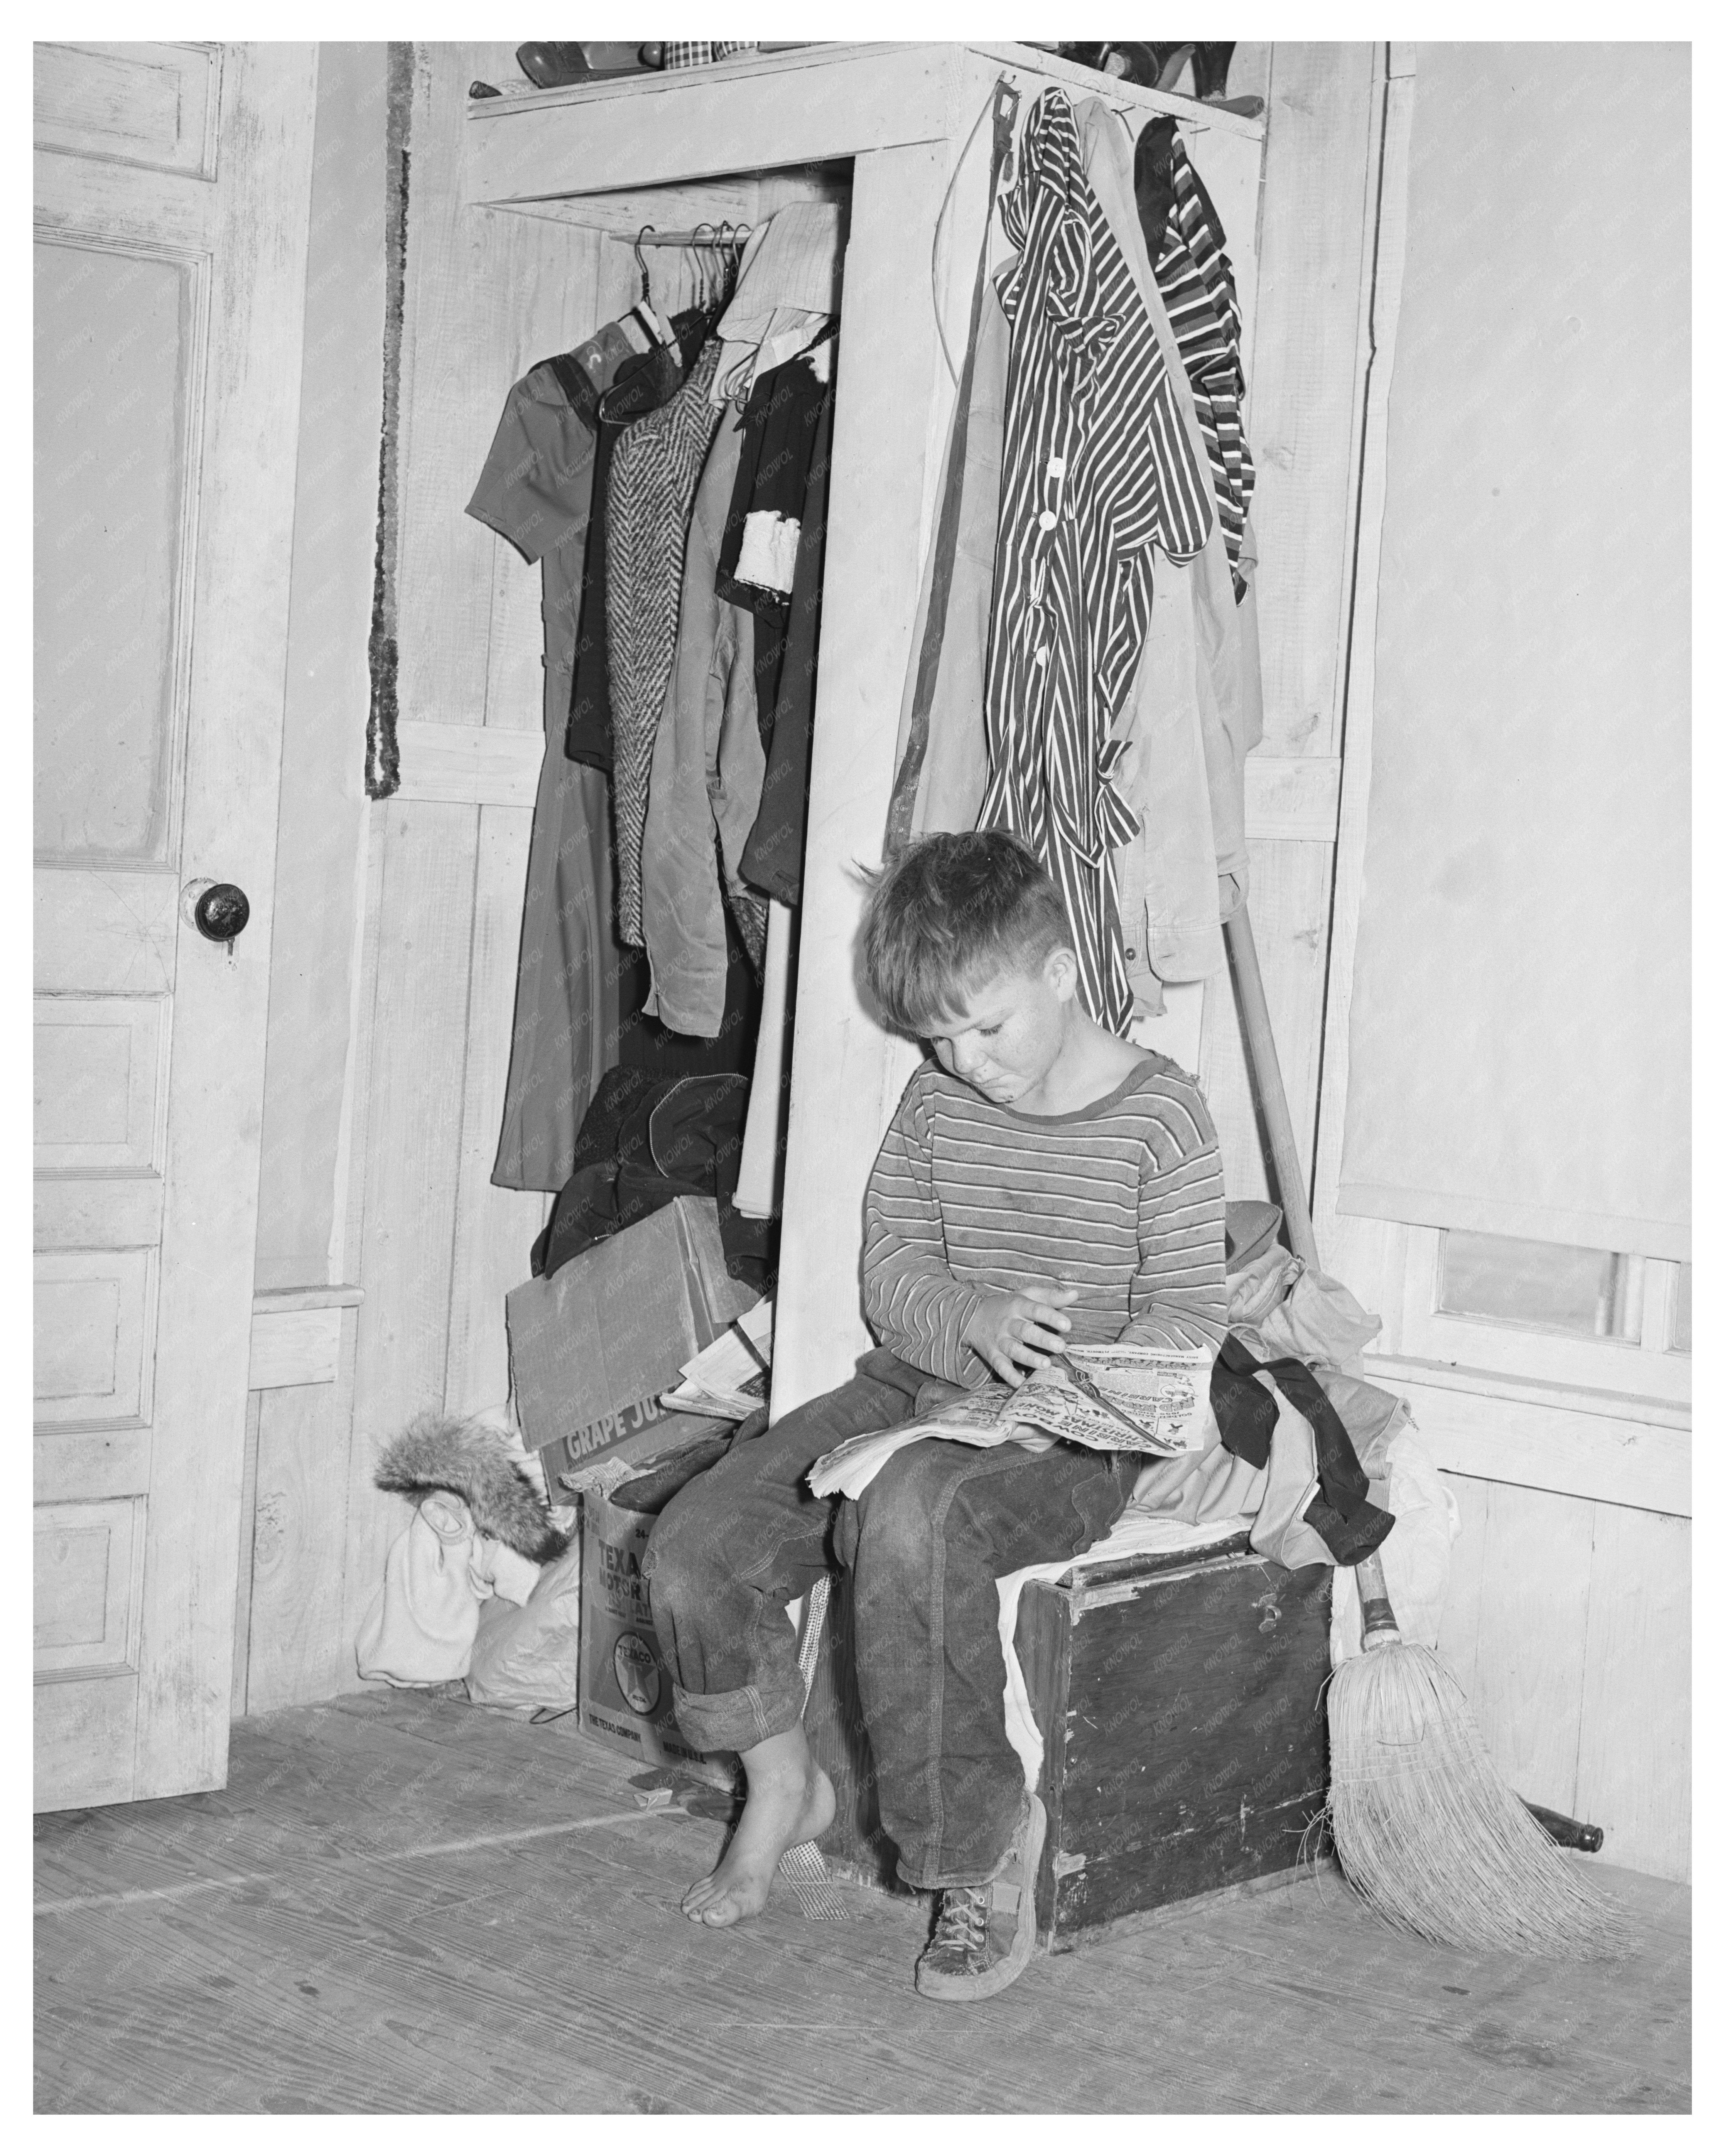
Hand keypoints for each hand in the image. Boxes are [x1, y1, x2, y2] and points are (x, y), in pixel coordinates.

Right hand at [960, 1284, 1077, 1386]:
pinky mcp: (993, 1355)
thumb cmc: (1008, 1306)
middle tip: (1061, 1347)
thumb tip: (1075, 1294)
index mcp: (1019, 1306)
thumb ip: (1051, 1297)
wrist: (972, 1316)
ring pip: (1014, 1350)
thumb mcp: (1027, 1295)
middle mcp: (1009, 1323)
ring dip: (1029, 1357)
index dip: (1051, 1317)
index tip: (1067, 1325)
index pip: (1036, 1310)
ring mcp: (1000, 1340)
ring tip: (1046, 1364)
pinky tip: (1021, 1384)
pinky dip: (1010, 1376)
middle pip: (1026, 1331)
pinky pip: (1000, 1367)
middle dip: (1043, 1339)